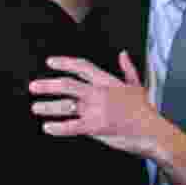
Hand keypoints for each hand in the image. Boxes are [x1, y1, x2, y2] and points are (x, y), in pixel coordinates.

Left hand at [30, 52, 161, 156]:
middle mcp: (99, 93)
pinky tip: (48, 127)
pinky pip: (71, 126)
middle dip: (47, 85)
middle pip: (67, 85)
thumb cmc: (145, 110)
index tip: (50, 62)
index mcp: (107, 81)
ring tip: (36, 107)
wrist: (152, 130)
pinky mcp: (95, 126)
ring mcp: (96, 110)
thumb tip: (122, 54)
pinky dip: (57, 127)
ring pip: (66, 106)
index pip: (82, 67)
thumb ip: (128, 69)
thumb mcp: (137, 85)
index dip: (64, 63)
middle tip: (33, 86)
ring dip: (48, 106)